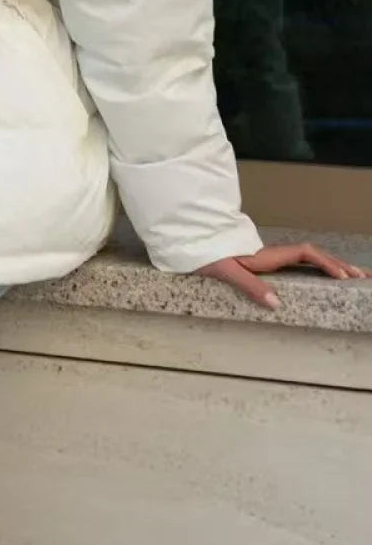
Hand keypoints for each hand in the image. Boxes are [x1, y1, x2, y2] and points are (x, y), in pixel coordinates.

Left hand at [194, 241, 371, 309]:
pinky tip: (324, 274)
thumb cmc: (205, 255)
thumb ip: (250, 285)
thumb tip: (277, 303)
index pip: (304, 253)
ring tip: (353, 275)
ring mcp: (269, 257)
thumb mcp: (225, 271)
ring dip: (330, 264)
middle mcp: (272, 253)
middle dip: (338, 264)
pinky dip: (315, 266)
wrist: (190, 241)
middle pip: (313, 254)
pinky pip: (297, 262)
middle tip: (361, 277)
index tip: (341, 276)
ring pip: (307, 257)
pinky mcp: (264, 262)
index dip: (325, 262)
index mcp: (267, 255)